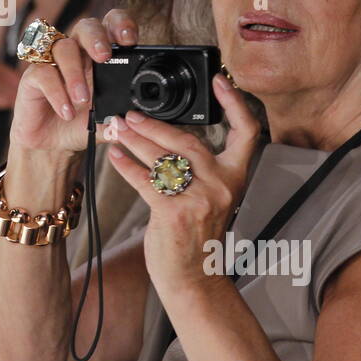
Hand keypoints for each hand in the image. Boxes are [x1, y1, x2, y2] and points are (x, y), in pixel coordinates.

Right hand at [8, 8, 139, 155]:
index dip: (120, 24)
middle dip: (96, 38)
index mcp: (100, 55)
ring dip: (74, 73)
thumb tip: (134, 118)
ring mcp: (54, 62)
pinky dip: (57, 93)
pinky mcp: (33, 76)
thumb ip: (121, 118)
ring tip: (82, 99)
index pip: (111, 26)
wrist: (52, 144)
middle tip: (104, 57)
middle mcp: (77, 52)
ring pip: (63, 48)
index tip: (129, 40)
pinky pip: (43, 73)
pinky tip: (66, 112)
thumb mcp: (107, 123)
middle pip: (86, 26)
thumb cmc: (80, 124)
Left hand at [106, 73, 260, 299]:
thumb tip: (165, 137)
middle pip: (188, 140)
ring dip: (135, 140)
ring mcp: (200, 200)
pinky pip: (146, 180)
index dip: (236, 104)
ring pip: (163, 157)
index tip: (221, 81)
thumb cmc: (196, 237)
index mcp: (235, 178)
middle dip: (154, 124)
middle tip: (130, 114)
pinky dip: (126, 165)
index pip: (247, 134)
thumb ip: (199, 169)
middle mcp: (222, 186)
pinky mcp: (174, 213)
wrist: (194, 279)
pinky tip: (114, 155)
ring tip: (116, 129)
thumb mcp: (210, 199)